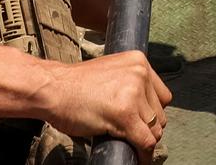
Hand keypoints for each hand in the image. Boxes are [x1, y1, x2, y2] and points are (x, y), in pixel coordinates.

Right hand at [40, 51, 171, 161]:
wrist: (53, 89)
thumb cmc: (74, 85)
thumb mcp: (111, 73)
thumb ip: (131, 83)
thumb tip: (147, 109)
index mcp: (138, 61)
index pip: (162, 96)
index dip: (152, 113)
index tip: (143, 122)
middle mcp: (140, 74)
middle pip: (160, 114)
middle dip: (147, 127)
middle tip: (129, 131)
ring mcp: (133, 94)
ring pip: (155, 130)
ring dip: (143, 140)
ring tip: (127, 141)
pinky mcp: (126, 115)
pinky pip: (146, 142)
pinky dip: (143, 155)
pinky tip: (138, 158)